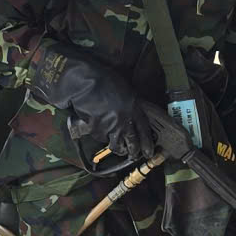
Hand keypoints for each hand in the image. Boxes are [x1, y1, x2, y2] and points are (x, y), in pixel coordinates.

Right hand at [42, 44, 163, 168]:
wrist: (86, 81)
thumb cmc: (104, 81)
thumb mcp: (125, 91)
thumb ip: (131, 105)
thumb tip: (131, 115)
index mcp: (134, 109)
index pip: (144, 131)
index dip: (147, 143)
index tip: (148, 152)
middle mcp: (125, 121)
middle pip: (132, 142)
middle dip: (133, 151)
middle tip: (133, 155)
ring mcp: (111, 127)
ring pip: (115, 145)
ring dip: (116, 147)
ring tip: (116, 147)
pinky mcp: (96, 130)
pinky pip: (98, 137)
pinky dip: (96, 133)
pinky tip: (94, 127)